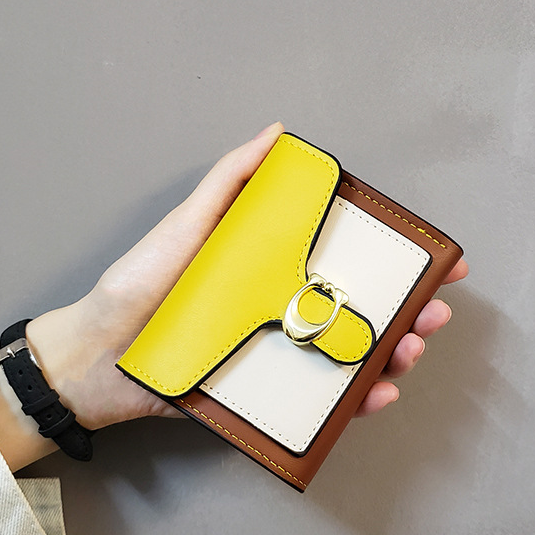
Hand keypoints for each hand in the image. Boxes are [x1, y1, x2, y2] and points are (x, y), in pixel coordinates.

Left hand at [0, 123, 467, 470]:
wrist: (96, 358)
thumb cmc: (139, 286)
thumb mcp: (186, 227)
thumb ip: (228, 183)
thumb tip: (278, 133)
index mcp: (271, 269)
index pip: (344, 263)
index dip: (392, 262)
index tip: (437, 262)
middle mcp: (281, 310)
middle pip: (356, 312)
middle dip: (406, 312)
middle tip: (432, 314)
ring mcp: (275, 355)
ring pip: (346, 358)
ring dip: (388, 356)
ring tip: (407, 352)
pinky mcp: (262, 395)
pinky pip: (314, 400)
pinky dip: (350, 401)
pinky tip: (374, 395)